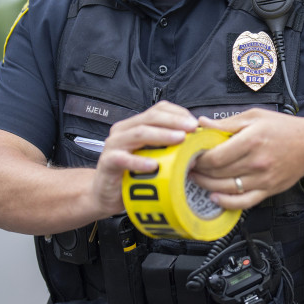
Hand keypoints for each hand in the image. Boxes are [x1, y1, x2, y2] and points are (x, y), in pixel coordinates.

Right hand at [90, 100, 198, 214]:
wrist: (106, 193)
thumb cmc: (133, 174)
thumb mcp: (153, 156)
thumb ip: (169, 146)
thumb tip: (197, 143)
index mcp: (136, 125)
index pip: (158, 110)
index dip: (178, 113)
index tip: (196, 122)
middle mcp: (124, 131)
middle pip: (150, 118)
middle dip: (174, 121)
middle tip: (192, 128)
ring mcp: (114, 145)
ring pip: (139, 134)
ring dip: (162, 135)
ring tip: (180, 140)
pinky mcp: (107, 162)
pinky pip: (123, 159)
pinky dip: (139, 161)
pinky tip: (154, 165)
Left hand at [191, 109, 303, 209]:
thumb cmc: (285, 129)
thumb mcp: (255, 116)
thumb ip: (227, 123)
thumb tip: (202, 124)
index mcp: (252, 140)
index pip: (216, 156)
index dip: (198, 158)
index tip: (192, 155)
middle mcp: (257, 162)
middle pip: (218, 173)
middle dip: (199, 171)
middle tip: (190, 167)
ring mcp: (263, 179)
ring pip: (226, 188)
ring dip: (207, 186)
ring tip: (197, 179)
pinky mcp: (268, 190)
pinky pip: (243, 202)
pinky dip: (226, 203)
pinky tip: (215, 197)